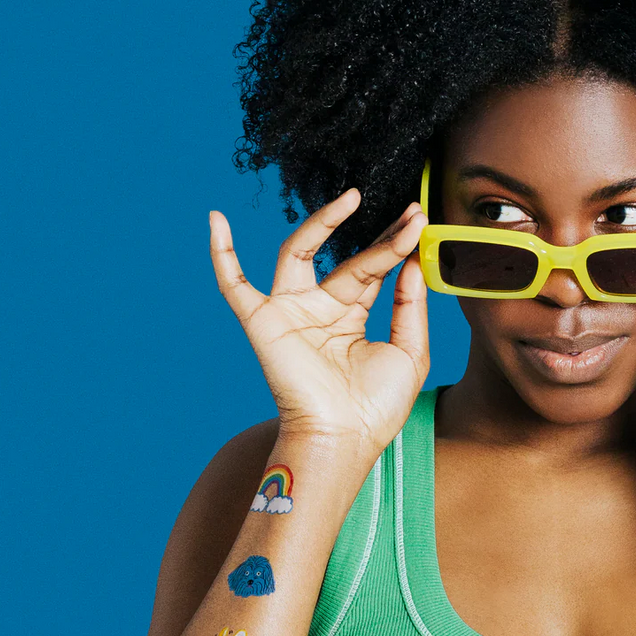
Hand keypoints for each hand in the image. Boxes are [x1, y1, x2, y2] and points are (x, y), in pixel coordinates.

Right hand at [209, 190, 428, 456]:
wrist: (344, 437)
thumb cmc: (377, 407)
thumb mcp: (409, 352)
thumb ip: (410, 306)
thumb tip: (413, 261)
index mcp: (353, 317)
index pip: (375, 270)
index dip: (397, 246)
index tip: (420, 223)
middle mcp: (321, 310)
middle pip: (347, 258)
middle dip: (379, 235)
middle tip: (410, 212)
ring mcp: (291, 312)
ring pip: (300, 253)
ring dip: (323, 223)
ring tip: (353, 198)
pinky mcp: (263, 322)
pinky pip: (233, 284)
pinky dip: (221, 254)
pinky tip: (215, 219)